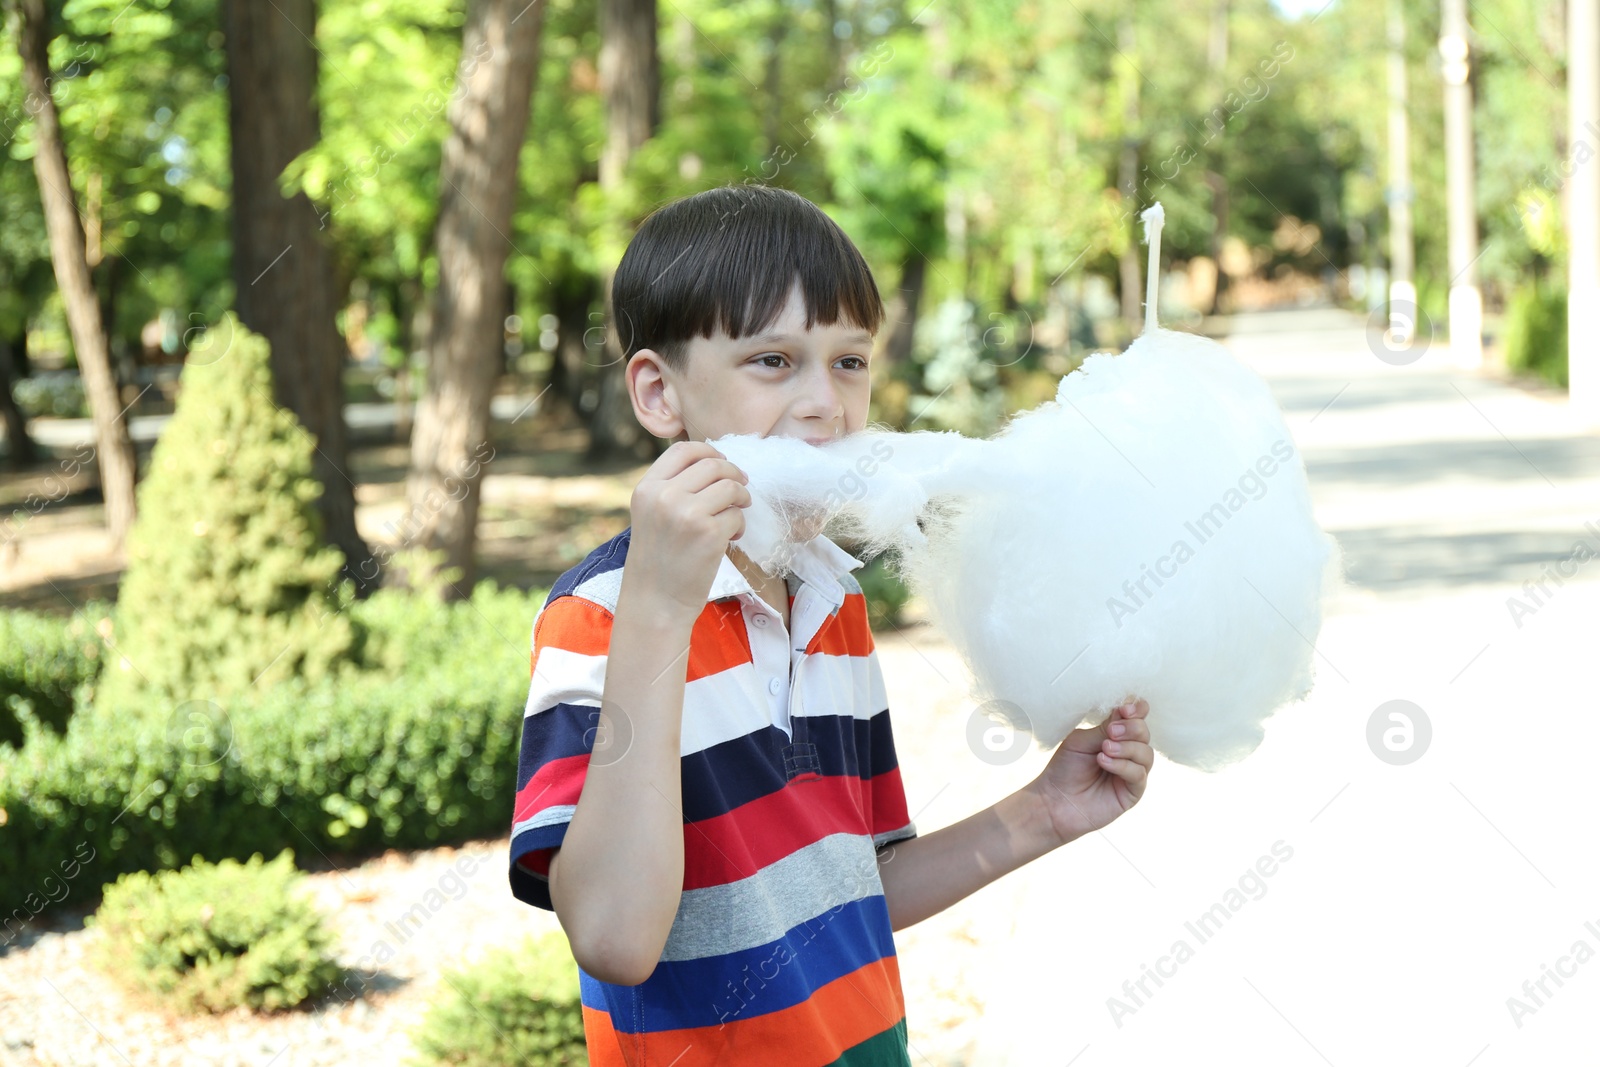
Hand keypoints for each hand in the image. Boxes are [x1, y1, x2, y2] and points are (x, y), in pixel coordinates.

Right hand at [621, 440, 751, 625]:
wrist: (655, 601)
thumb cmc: (658, 560)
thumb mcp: (652, 514)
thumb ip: (673, 488)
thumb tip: (714, 464)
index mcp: (647, 488)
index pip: (684, 450)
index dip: (709, 451)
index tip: (722, 463)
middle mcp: (665, 496)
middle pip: (713, 465)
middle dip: (734, 474)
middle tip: (741, 490)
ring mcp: (687, 513)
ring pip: (730, 487)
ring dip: (741, 498)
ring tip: (736, 515)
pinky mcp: (709, 533)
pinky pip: (737, 516)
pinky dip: (740, 526)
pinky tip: (730, 539)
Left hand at [1027, 697, 1152, 847]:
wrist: (1053, 801)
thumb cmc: (1064, 769)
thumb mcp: (1082, 741)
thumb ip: (1104, 727)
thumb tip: (1125, 709)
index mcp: (1116, 736)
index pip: (1137, 717)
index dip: (1136, 709)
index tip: (1124, 709)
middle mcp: (1128, 753)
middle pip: (1144, 733)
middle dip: (1131, 728)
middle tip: (1111, 732)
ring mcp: (1132, 773)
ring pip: (1146, 753)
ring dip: (1127, 747)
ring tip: (1104, 749)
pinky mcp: (1132, 793)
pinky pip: (1138, 774)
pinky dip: (1123, 765)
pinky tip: (1104, 761)